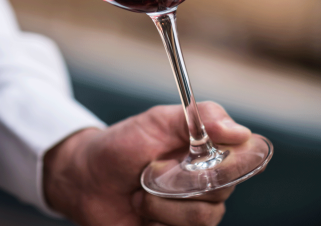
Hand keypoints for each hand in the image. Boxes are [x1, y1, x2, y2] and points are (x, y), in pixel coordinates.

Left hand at [44, 102, 250, 225]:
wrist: (87, 179)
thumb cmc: (122, 145)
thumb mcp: (157, 121)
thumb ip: (199, 118)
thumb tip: (241, 131)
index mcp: (208, 151)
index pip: (246, 157)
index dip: (233, 160)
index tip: (206, 155)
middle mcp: (208, 183)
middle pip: (224, 189)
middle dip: (182, 179)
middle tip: (152, 168)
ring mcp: (194, 212)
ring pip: (204, 217)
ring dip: (163, 203)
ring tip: (141, 192)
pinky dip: (157, 222)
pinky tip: (142, 212)